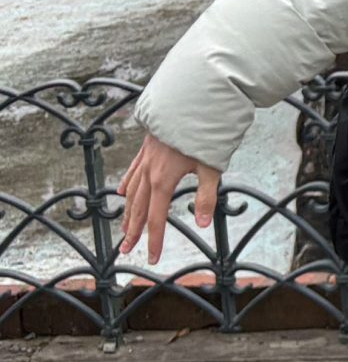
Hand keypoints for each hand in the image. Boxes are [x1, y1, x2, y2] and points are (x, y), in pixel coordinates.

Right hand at [117, 132, 223, 263]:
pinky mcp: (146, 149)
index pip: (157, 218)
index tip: (152, 258)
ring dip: (128, 212)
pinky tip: (123, 193)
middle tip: (127, 250)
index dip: (154, 240)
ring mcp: (145, 160)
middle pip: (139, 209)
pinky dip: (127, 184)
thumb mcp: (211, 168)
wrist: (187, 104)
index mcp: (163, 182)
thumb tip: (203, 224)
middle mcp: (149, 173)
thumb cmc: (202, 135)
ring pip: (133, 192)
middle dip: (134, 231)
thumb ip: (206, 196)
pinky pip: (133, 172)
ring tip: (125, 229)